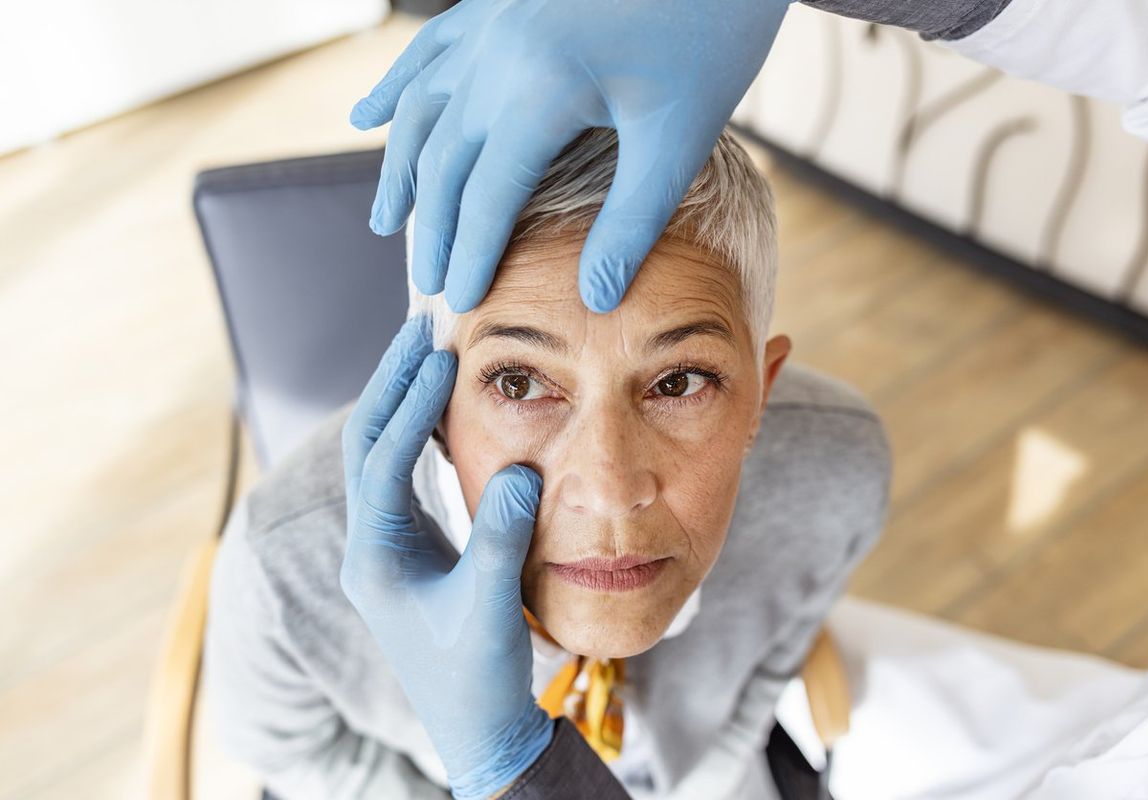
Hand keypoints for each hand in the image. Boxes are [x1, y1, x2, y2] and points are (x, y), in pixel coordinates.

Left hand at [340, 315, 551, 798]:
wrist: (479, 729)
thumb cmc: (478, 677)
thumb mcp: (492, 605)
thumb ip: (500, 536)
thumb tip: (517, 467)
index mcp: (375, 560)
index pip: (383, 461)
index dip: (410, 405)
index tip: (441, 358)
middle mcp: (370, 548)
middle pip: (367, 445)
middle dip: (391, 385)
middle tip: (420, 328)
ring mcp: (387, 549)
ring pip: (381, 457)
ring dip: (402, 403)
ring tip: (429, 352)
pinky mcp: (411, 552)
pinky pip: (405, 476)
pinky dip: (420, 434)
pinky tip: (443, 409)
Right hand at [351, 0, 790, 312]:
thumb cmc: (713, 33)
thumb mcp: (679, 138)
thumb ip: (632, 223)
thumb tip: (595, 298)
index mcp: (540, 87)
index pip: (488, 194)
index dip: (472, 254)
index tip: (459, 305)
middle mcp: (498, 49)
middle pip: (445, 157)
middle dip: (433, 228)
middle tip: (425, 288)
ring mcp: (492, 16)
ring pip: (422, 104)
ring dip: (400, 168)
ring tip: (384, 223)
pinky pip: (429, 47)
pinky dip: (397, 86)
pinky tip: (368, 114)